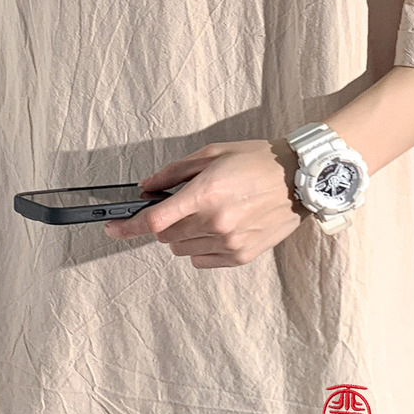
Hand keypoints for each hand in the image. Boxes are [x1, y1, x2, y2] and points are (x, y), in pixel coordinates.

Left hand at [102, 138, 309, 267]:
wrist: (301, 179)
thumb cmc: (257, 161)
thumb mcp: (212, 154)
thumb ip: (174, 172)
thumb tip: (146, 187)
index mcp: (205, 193)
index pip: (154, 220)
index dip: (127, 226)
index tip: (112, 228)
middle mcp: (215, 222)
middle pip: (165, 236)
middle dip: (165, 221)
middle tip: (184, 204)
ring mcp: (229, 242)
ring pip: (182, 249)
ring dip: (184, 234)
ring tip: (208, 214)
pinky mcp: (241, 256)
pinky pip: (202, 260)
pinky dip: (201, 247)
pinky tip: (218, 228)